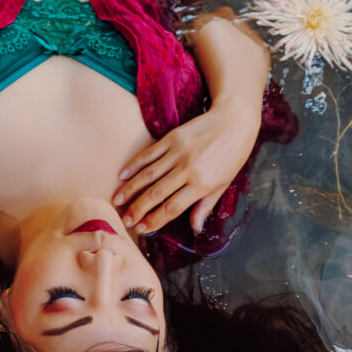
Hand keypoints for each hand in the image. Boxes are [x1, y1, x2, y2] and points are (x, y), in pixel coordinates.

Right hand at [112, 100, 260, 234]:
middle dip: (137, 209)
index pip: (172, 208)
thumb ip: (205, 206)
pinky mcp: (172, 138)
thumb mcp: (224, 184)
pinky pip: (148, 154)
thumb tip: (195, 229)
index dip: (154, 220)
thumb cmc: (232, 155)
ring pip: (148, 174)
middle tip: (124, 220)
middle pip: (156, 193)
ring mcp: (178, 153)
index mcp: (201, 184)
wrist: (234, 122)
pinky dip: (134, 165)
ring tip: (116, 201)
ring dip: (130, 189)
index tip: (141, 229)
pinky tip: (122, 175)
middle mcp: (187, 170)